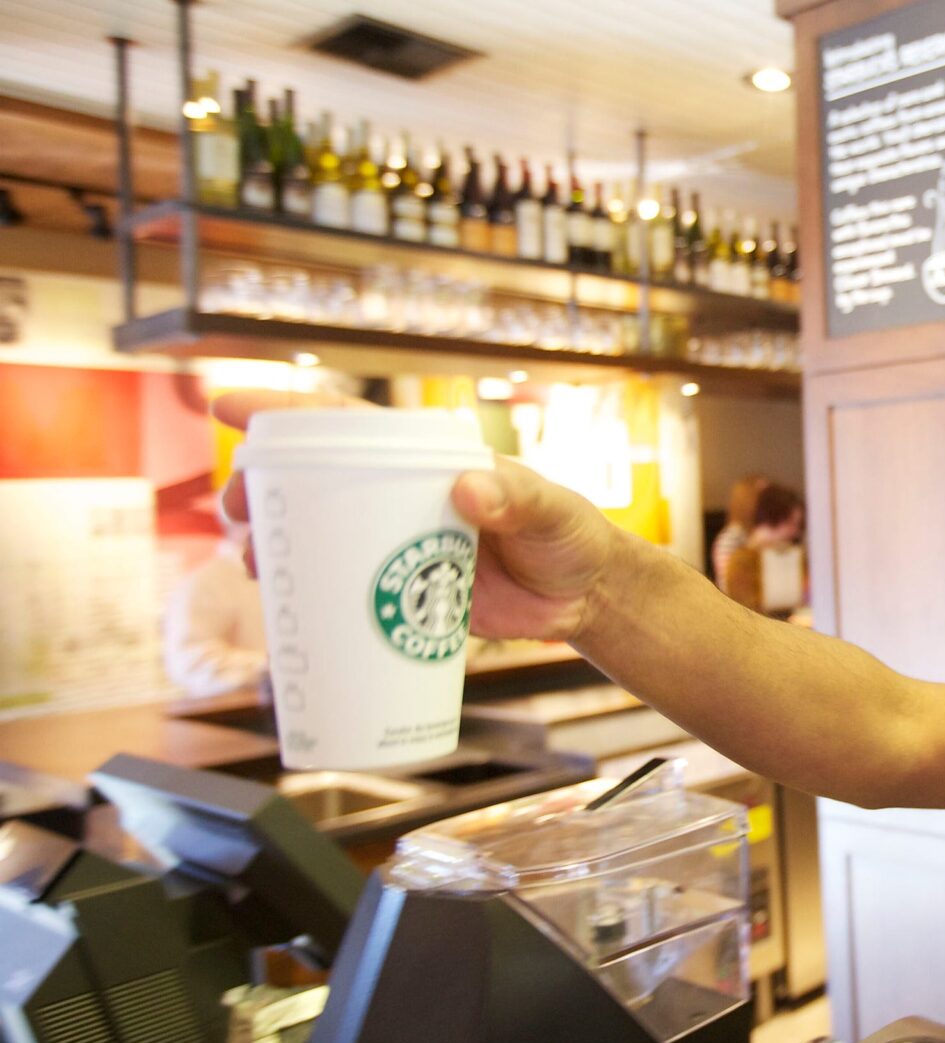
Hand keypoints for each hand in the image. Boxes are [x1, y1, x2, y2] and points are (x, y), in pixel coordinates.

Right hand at [212, 390, 619, 642]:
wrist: (586, 598)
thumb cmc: (572, 536)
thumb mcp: (551, 511)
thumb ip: (516, 498)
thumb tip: (467, 488)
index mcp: (428, 459)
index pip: (347, 424)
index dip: (285, 413)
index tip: (229, 407)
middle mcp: (402, 495)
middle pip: (315, 481)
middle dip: (264, 489)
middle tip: (236, 508)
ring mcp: (396, 543)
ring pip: (320, 535)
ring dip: (277, 543)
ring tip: (254, 560)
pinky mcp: (401, 592)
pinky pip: (341, 587)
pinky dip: (305, 594)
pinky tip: (279, 604)